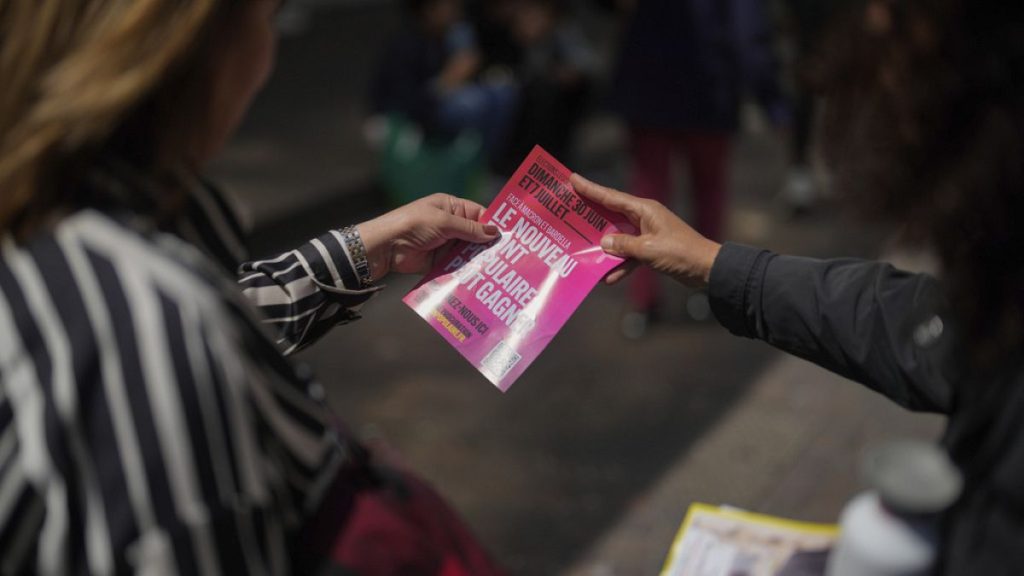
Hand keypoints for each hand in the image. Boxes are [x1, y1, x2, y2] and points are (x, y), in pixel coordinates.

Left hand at [357, 193, 498, 281]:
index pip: (478, 214)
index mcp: (451, 207)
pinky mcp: (440, 261)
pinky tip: (481, 277)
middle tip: (508, 256)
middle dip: (488, 245)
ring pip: (468, 252)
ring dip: (479, 259)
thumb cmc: (414, 224)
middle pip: (475, 235)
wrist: (386, 246)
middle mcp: (450, 224)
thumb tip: (494, 232)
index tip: (509, 236)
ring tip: (498, 268)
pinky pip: (458, 265)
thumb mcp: (444, 222)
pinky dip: (467, 270)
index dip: (492, 224)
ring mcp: (445, 244)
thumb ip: (470, 229)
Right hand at [570, 174, 721, 287]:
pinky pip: (629, 255)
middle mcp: (644, 218)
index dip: (590, 188)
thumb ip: (623, 245)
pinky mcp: (651, 249)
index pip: (610, 196)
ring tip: (581, 250)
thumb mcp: (648, 249)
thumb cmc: (681, 253)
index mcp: (644, 209)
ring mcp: (647, 234)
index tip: (572, 179)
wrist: (706, 269)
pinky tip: (608, 278)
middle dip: (590, 215)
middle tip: (567, 210)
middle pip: (610, 214)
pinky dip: (620, 265)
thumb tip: (603, 242)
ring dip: (603, 247)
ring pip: (617, 237)